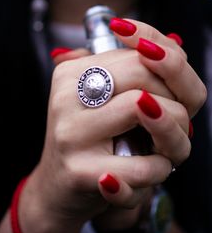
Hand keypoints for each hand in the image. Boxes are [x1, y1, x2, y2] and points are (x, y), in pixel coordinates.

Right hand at [43, 18, 205, 220]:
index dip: (168, 74)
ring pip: (149, 112)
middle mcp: (66, 97)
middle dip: (174, 100)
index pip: (136, 54)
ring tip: (163, 146)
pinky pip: (143, 165)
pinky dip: (159, 169)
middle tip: (176, 120)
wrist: (56, 188)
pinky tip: (151, 169)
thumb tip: (169, 44)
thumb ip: (128, 68)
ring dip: (173, 135)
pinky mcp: (79, 171)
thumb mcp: (103, 99)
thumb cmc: (88, 140)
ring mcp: (70, 133)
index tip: (170, 95)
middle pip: (143, 75)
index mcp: (71, 73)